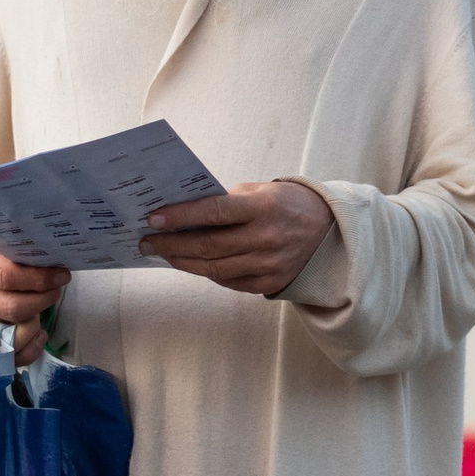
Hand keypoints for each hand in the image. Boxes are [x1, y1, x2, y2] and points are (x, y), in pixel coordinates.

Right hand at [0, 238, 69, 366]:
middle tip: (57, 289)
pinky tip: (40, 333)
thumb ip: (26, 249)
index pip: (7, 276)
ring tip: (44, 306)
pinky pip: (8, 355)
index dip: (39, 279)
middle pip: (12, 307)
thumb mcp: (8, 241)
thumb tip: (58, 259)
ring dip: (35, 323)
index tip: (62, 275)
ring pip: (11, 334)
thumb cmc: (1, 250)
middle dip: (43, 301)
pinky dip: (30, 348)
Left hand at [139, 179, 333, 299]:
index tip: (153, 219)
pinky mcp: (269, 284)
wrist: (327, 231)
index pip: (213, 212)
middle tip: (147, 241)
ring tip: (163, 253)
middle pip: (208, 246)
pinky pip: (228, 281)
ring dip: (183, 262)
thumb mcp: (259, 191)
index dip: (179, 217)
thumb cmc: (286, 204)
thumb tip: (182, 213)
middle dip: (171, 244)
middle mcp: (266, 239)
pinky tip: (191, 263)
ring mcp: (268, 265)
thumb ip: (225, 201)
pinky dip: (206, 272)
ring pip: (213, 269)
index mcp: (263, 208)